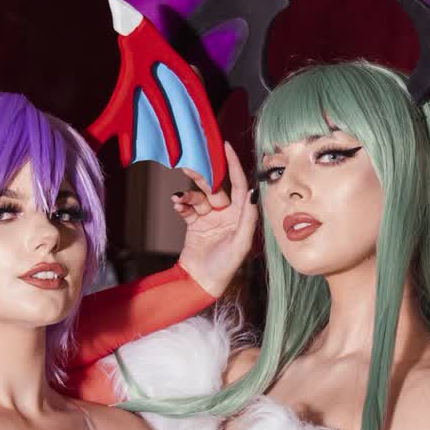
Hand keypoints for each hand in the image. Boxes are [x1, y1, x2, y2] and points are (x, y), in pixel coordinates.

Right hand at [174, 141, 258, 298]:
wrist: (202, 282)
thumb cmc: (225, 267)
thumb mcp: (240, 243)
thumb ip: (247, 218)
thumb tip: (252, 193)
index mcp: (241, 215)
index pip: (238, 184)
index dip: (233, 165)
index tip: (226, 147)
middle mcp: (227, 213)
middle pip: (215, 186)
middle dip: (203, 176)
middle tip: (190, 167)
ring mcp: (210, 217)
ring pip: (199, 195)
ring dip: (189, 194)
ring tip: (180, 199)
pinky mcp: (195, 222)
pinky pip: (188, 206)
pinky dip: (182, 204)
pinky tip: (177, 205)